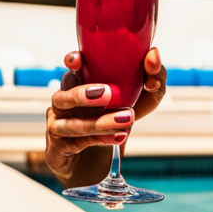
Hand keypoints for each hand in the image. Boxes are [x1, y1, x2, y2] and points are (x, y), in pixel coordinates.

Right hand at [45, 48, 165, 185]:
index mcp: (81, 81)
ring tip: (126, 119)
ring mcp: (58, 124)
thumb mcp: (146, 96)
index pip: (70, 66)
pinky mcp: (59, 147)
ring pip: (72, 123)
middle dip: (82, 94)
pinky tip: (119, 136)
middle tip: (108, 94)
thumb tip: (153, 56)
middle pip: (63, 96)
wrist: (104, 155)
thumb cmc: (123, 115)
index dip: (72, 60)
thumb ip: (153, 75)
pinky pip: (75, 143)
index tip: (79, 61)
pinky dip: (98, 140)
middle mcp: (65, 101)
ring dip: (99, 122)